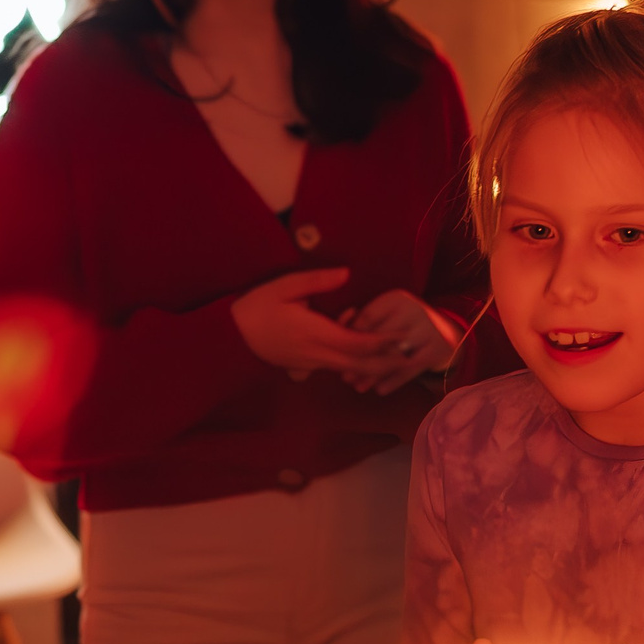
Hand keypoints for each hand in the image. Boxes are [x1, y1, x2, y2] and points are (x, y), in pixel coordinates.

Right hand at [231, 267, 403, 380]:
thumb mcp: (283, 286)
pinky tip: (369, 359)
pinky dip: (357, 366)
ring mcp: (312, 363)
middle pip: (361, 364)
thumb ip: (316, 281)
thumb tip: (346, 273)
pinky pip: (338, 368)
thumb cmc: (255, 307)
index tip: (403, 335)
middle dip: (389, 363)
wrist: (230, 337)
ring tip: (399, 360)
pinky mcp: (306, 366)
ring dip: (376, 367)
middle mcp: (317, 354)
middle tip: (413, 357)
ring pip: (351, 370)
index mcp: (315, 333)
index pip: (357, 342)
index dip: (383, 341)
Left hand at [338, 287, 459, 394]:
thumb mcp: (388, 316)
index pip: (369, 317)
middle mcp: (414, 310)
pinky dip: (394, 381)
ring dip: (374, 374)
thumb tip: (338, 344)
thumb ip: (365, 325)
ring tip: (359, 386)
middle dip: (361, 359)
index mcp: (397, 298)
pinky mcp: (438, 349)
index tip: (340, 353)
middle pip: (381, 338)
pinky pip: (411, 369)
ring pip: (395, 356)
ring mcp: (429, 330)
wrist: (447, 331)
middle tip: (345, 376)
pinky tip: (379, 390)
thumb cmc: (404, 324)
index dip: (352, 336)